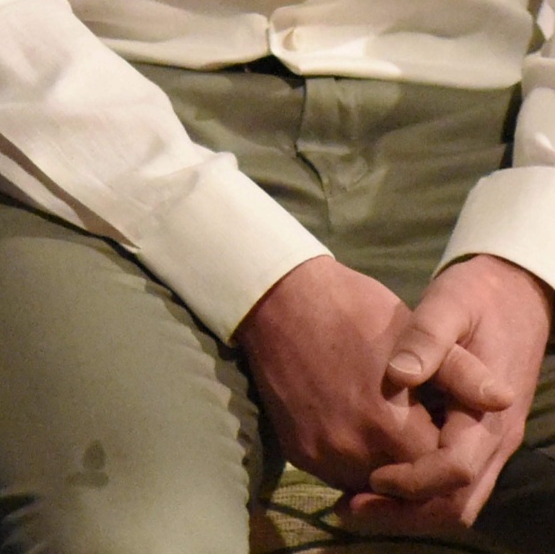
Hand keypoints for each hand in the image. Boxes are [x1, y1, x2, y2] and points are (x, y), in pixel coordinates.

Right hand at [237, 256, 449, 489]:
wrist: (277, 297)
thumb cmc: (352, 307)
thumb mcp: (412, 330)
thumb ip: (460, 373)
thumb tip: (502, 399)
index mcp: (391, 426)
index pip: (439, 467)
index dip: (444, 443)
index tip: (436, 414)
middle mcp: (355, 452)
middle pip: (405, 481)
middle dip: (416, 457)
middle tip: (411, 416)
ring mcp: (322, 455)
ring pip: (370, 481)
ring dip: (384, 462)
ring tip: (382, 415)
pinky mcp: (297, 453)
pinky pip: (337, 472)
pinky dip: (352, 456)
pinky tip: (352, 418)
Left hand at [340, 254, 550, 531]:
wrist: (513, 296)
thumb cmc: (476, 298)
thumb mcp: (450, 304)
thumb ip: (426, 338)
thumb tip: (398, 375)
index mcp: (489, 413)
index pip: (457, 470)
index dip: (413, 479)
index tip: (371, 474)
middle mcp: (494, 441)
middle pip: (457, 503)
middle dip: (403, 512)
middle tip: (348, 507)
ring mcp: (488, 445)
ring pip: (455, 502)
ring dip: (407, 509)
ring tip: (353, 502)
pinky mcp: (474, 440)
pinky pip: (451, 486)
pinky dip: (416, 493)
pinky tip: (374, 480)